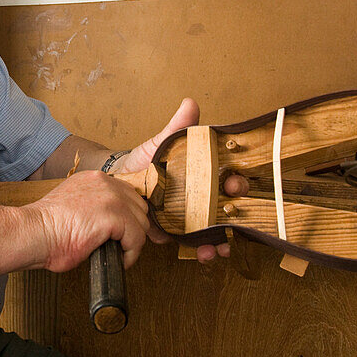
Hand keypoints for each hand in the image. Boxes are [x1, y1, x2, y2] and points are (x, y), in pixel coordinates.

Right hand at [25, 170, 151, 271]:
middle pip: (139, 207)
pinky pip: (136, 238)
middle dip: (133, 229)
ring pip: (141, 223)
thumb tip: (110, 225)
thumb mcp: (73, 206)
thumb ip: (93, 207)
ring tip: (118, 254)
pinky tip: (119, 261)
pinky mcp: (113, 216)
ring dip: (132, 242)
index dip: (128, 216)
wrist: (32, 234)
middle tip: (121, 246)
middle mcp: (105, 182)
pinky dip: (131, 254)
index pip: (127, 194)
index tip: (123, 234)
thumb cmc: (45, 228)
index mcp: (94, 178)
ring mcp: (111, 197)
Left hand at [113, 98, 230, 263]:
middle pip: (228, 207)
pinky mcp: (177, 231)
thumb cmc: (144, 161)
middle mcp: (202, 196)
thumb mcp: (160, 143)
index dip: (237, 183)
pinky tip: (203, 252)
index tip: (234, 184)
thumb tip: (190, 104)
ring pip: (216, 229)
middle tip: (232, 217)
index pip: (229, 178)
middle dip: (236, 215)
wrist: (118, 181)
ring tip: (220, 247)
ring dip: (223, 239)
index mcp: (203, 174)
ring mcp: (191, 216)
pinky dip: (201, 249)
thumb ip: (176, 127)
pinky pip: (194, 243)